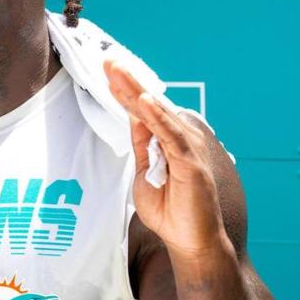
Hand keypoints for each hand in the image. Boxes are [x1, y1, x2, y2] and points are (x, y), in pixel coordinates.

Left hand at [104, 60, 226, 255]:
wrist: (188, 241)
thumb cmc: (169, 210)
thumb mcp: (144, 172)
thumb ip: (142, 144)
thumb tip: (134, 115)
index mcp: (165, 140)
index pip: (142, 109)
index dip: (124, 88)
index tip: (107, 67)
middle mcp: (179, 139)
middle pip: (149, 105)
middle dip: (128, 81)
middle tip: (109, 58)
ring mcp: (187, 149)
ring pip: (159, 114)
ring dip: (138, 91)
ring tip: (120, 71)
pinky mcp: (191, 163)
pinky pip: (172, 135)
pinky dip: (158, 117)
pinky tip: (144, 100)